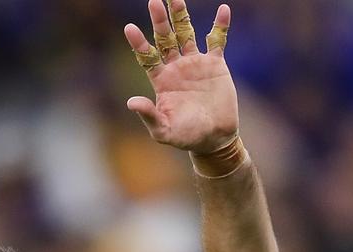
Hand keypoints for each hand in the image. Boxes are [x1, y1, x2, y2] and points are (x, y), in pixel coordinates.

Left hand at [125, 0, 237, 155]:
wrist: (213, 138)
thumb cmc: (185, 136)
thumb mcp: (163, 130)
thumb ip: (148, 115)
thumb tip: (131, 103)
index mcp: (160, 80)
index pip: (147, 57)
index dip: (138, 43)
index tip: (129, 28)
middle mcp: (175, 67)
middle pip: (165, 39)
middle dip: (159, 21)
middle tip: (153, 1)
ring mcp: (195, 63)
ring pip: (186, 34)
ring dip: (181, 16)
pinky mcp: (215, 64)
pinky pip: (217, 40)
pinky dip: (221, 25)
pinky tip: (223, 9)